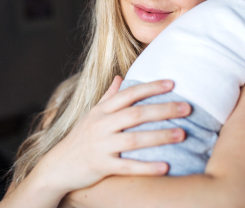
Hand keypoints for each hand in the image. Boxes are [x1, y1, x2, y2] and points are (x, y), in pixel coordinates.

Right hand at [35, 76, 190, 194]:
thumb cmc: (80, 139)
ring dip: (160, 136)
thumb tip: (120, 77)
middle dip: (163, 109)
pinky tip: (166, 166)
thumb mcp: (92, 115)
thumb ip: (108, 96)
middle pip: (136, 114)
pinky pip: (128, 166)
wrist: (57, 166)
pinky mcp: (102, 166)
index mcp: (101, 110)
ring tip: (183, 133)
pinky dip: (147, 167)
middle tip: (187, 107)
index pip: (129, 94)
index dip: (151, 87)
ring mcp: (101, 146)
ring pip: (134, 139)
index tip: (172, 83)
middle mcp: (101, 125)